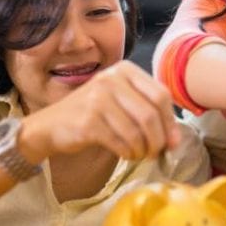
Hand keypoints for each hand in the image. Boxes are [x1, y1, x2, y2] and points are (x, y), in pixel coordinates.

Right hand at [20, 60, 178, 161]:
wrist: (50, 126)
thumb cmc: (92, 115)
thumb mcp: (120, 101)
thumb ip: (147, 110)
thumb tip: (174, 139)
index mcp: (125, 70)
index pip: (161, 95)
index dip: (170, 122)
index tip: (172, 141)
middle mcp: (111, 79)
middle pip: (151, 114)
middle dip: (159, 139)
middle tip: (156, 153)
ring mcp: (98, 98)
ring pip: (137, 131)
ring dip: (143, 149)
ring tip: (139, 154)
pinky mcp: (89, 121)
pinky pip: (121, 142)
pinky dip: (128, 153)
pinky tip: (125, 154)